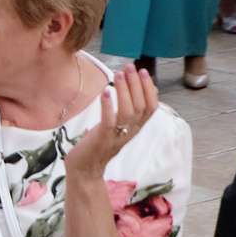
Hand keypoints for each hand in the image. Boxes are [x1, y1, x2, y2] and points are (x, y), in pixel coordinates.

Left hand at [66, 64, 156, 181]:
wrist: (85, 170)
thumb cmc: (99, 144)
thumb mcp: (118, 127)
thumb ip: (128, 112)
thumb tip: (140, 88)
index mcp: (135, 129)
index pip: (151, 108)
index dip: (149, 89)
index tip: (143, 71)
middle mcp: (129, 133)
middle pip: (140, 107)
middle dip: (137, 84)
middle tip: (130, 66)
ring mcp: (116, 137)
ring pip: (128, 112)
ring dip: (124, 91)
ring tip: (118, 74)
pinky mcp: (102, 140)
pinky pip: (109, 122)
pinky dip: (108, 106)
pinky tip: (105, 91)